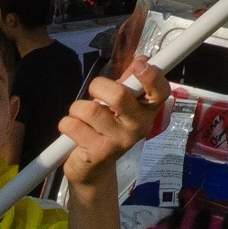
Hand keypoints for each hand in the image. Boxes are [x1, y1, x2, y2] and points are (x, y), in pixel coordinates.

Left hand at [58, 62, 166, 186]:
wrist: (93, 169)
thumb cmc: (105, 129)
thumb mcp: (118, 105)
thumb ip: (128, 82)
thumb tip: (142, 59)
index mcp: (147, 111)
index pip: (160, 91)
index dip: (152, 76)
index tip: (140, 65)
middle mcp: (139, 126)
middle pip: (119, 94)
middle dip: (97, 87)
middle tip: (94, 94)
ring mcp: (120, 141)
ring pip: (90, 109)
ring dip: (77, 109)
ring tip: (81, 118)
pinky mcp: (99, 152)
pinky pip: (74, 125)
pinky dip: (67, 124)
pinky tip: (73, 133)